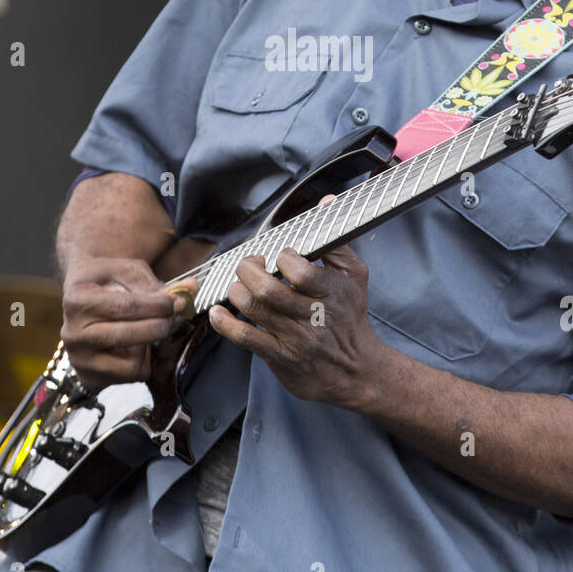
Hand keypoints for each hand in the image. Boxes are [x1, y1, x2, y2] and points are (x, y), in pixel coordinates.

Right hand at [60, 257, 178, 388]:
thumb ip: (157, 282)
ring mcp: (79, 360)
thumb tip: (192, 288)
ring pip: (131, 365)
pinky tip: (137, 345)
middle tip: (172, 316)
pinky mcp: (89, 379)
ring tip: (149, 329)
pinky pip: (130, 377)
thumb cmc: (108, 281)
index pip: (124, 307)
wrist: (83, 300)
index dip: (157, 305)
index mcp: (76, 301)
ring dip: (149, 347)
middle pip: (127, 337)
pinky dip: (142, 362)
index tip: (177, 302)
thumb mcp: (127, 270)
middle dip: (159, 326)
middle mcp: (72, 334)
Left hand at [208, 243, 387, 408]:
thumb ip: (336, 241)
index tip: (281, 256)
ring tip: (240, 283)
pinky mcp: (278, 357)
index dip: (284, 259)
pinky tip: (217, 311)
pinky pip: (244, 338)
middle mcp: (313, 317)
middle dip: (249, 269)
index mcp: (332, 293)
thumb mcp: (354, 276)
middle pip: (268, 290)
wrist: (355, 370)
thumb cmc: (351, 317)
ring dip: (237, 290)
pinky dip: (224, 322)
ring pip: (253, 309)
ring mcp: (294, 339)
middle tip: (250, 263)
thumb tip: (325, 202)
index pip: (301, 273)